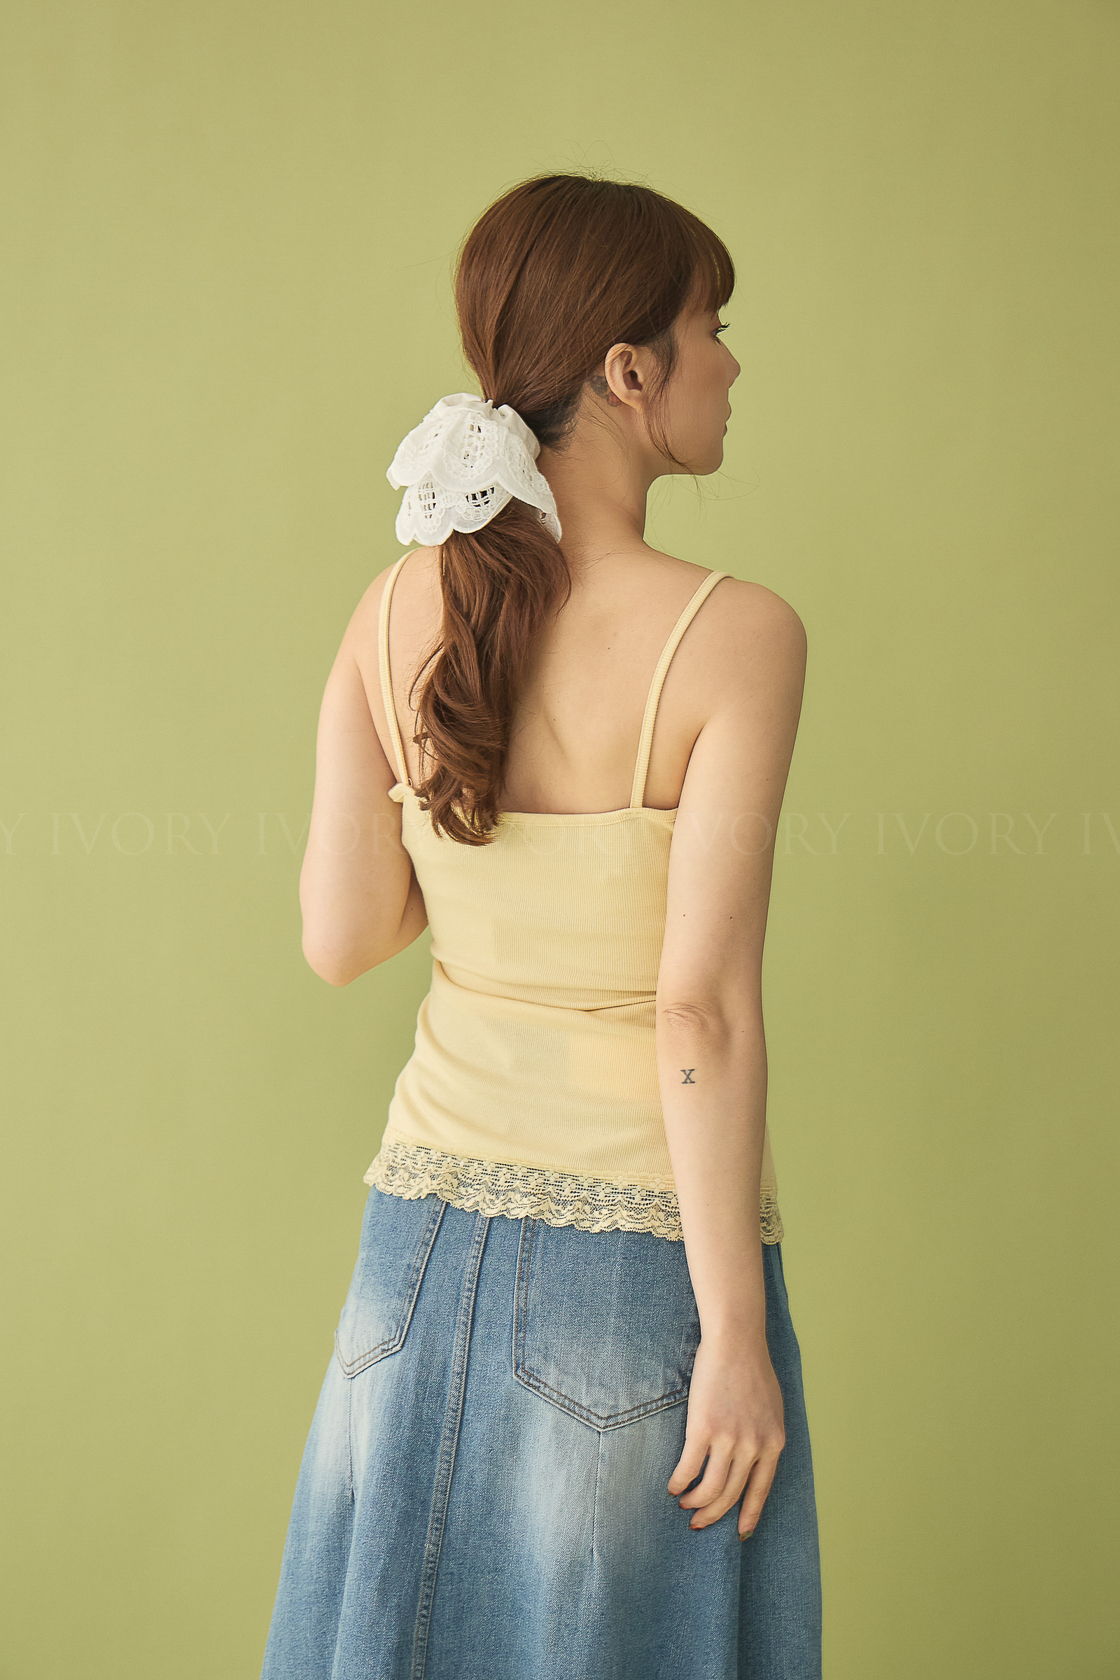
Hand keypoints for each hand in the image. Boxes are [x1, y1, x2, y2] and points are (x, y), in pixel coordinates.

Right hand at [667, 1331, 784, 1537]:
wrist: (736, 1341)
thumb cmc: (753, 1368)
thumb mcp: (773, 1409)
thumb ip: (765, 1436)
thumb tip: (754, 1460)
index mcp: (774, 1444)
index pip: (761, 1491)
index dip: (749, 1515)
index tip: (740, 1533)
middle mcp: (754, 1448)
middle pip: (731, 1495)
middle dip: (713, 1514)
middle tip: (698, 1522)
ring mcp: (729, 1440)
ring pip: (710, 1488)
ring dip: (695, 1502)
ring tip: (684, 1505)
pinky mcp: (703, 1429)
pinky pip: (689, 1467)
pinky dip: (679, 1482)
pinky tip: (673, 1487)